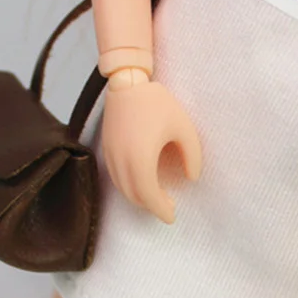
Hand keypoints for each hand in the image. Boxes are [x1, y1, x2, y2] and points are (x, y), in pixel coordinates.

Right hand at [101, 70, 201, 223]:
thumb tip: (192, 178)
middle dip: (151, 206)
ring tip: (157, 196)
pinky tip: (141, 182)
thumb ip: (192, 156)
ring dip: (139, 197)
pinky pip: (115, 177)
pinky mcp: (105, 148)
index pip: (149, 196)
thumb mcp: (184, 129)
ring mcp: (110, 155)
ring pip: (122, 188)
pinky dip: (128, 186)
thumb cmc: (158, 104)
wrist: (127, 82)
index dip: (161, 210)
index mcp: (141, 159)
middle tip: (168, 207)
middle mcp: (122, 161)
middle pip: (134, 196)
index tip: (172, 216)